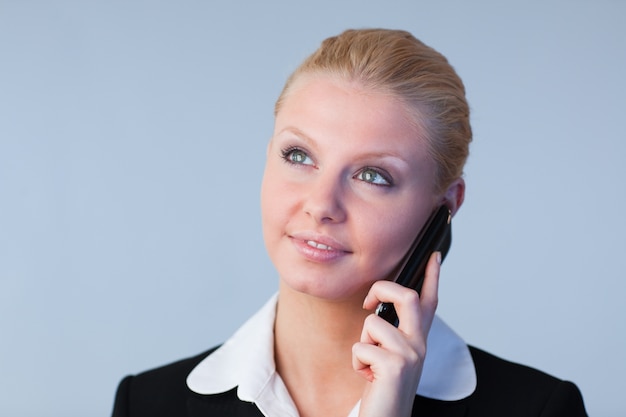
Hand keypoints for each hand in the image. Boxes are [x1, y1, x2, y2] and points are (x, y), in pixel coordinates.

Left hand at [352, 251, 440, 416]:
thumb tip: (377, 308)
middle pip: (407, 296)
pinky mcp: (395, 366)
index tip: (432, 254)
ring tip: (370, 364)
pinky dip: (356, 361)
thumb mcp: (391, 355)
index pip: (429, 301)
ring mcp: (410, 354)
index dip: (432, 276)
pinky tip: (368, 377)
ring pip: (373, 323)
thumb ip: (391, 331)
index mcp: (418, 339)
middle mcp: (420, 344)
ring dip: (362, 343)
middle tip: (368, 303)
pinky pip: (361, 346)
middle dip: (382, 289)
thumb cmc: (383, 387)